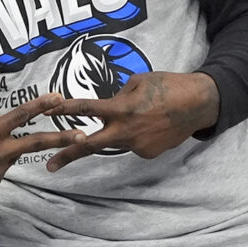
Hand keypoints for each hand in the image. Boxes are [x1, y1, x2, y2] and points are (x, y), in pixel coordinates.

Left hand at [41, 70, 221, 166]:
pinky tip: (155, 124)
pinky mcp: (148, 154)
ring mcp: (137, 146)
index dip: (65, 109)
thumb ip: (118, 96)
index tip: (47, 111)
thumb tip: (108, 108)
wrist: (200, 104)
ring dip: (119, 132)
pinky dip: (138, 135)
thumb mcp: (139, 81)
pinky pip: (134, 144)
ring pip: (117, 141)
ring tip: (146, 116)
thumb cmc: (169, 86)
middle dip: (67, 155)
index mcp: (122, 108)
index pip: (87, 108)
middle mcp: (126, 131)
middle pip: (89, 145)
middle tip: (49, 164)